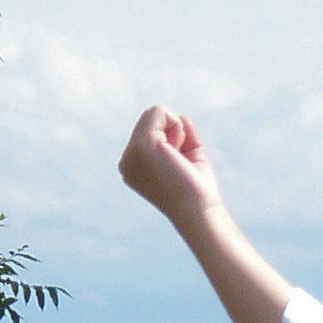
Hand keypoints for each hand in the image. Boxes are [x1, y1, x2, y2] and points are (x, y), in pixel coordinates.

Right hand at [118, 105, 226, 227]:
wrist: (196, 211)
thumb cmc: (196, 190)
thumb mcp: (188, 157)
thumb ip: (183, 136)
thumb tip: (181, 117)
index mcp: (132, 166)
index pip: (150, 133)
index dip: (173, 141)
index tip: (179, 164)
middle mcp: (126, 160)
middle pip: (150, 120)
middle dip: (173, 131)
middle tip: (180, 160)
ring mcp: (131, 152)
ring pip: (154, 114)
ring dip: (175, 129)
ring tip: (178, 158)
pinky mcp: (143, 145)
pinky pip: (159, 112)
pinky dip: (175, 124)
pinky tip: (177, 150)